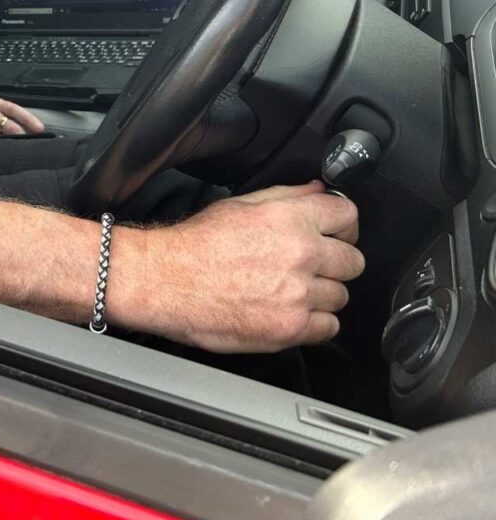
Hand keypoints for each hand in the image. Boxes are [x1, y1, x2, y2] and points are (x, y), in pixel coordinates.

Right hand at [124, 180, 363, 352]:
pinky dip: (315, 322)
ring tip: (294, 290)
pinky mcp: (290, 328)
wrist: (167, 280)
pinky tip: (293, 311)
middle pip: (353, 260)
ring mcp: (298, 294)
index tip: (337, 232)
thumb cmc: (197, 243)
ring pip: (342, 295)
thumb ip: (287, 196)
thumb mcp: (242, 204)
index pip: (348, 215)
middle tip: (314, 265)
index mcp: (290, 219)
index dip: (343, 224)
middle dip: (336, 261)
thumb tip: (318, 191)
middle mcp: (301, 254)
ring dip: (324, 293)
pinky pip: (329, 327)